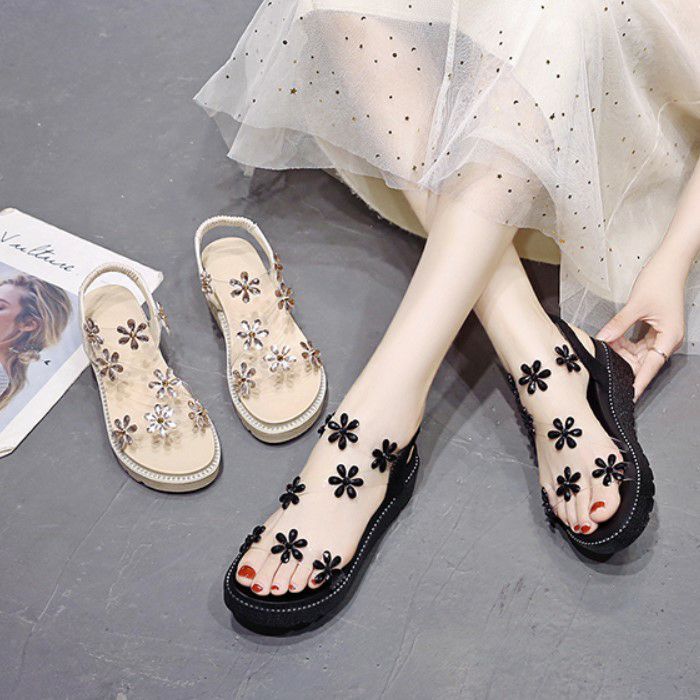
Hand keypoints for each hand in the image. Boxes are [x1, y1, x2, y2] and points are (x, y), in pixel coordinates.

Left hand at [596, 251, 685, 400]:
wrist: (669, 263)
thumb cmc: (660, 281)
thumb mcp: (636, 305)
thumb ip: (618, 325)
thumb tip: (603, 339)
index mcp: (669, 337)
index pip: (651, 367)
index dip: (639, 382)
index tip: (630, 395)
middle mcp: (667, 339)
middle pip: (643, 360)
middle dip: (624, 362)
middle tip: (605, 363)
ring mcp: (661, 334)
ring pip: (638, 352)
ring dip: (622, 351)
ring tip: (605, 347)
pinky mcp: (654, 328)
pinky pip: (637, 342)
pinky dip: (624, 342)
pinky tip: (612, 339)